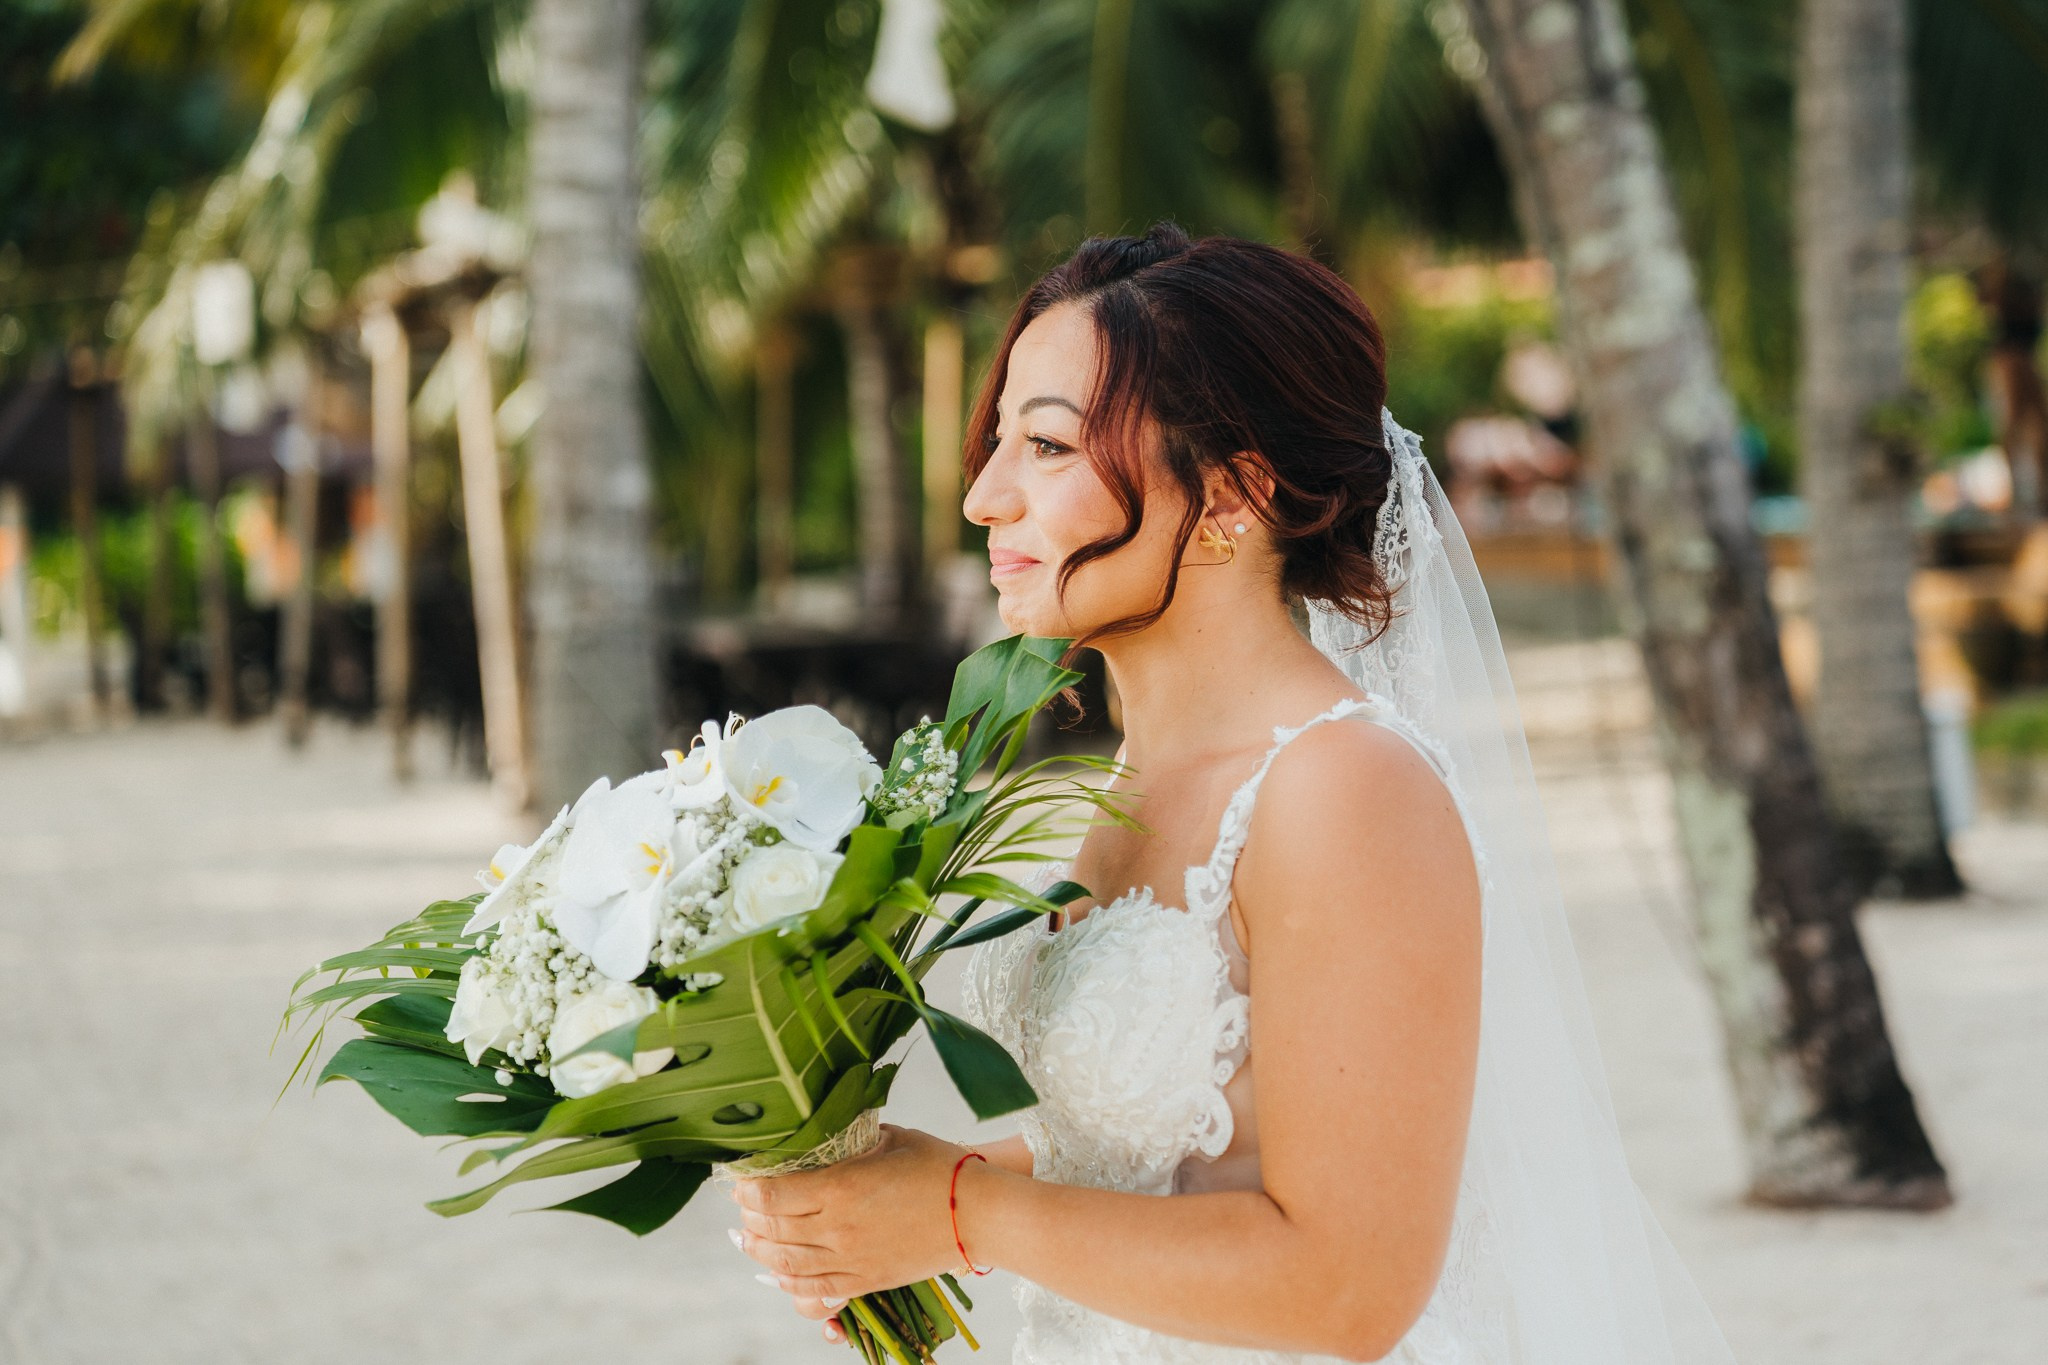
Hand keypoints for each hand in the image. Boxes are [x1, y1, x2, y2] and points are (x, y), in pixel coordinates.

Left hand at [729, 1125, 980, 1338]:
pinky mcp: (866, 1280)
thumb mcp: (893, 1138)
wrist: (980, 1214)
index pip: (773, 1192)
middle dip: (749, 1217)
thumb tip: (830, 1131)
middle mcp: (837, 1227)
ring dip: (760, 1251)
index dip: (748, 1187)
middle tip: (742, 1206)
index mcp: (841, 1186)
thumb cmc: (941, 1167)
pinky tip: (778, 1274)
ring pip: (787, 1263)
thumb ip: (854, 1138)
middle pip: (773, 1228)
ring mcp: (850, 1258)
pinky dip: (789, 1284)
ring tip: (747, 1240)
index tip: (741, 1178)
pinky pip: (815, 1290)